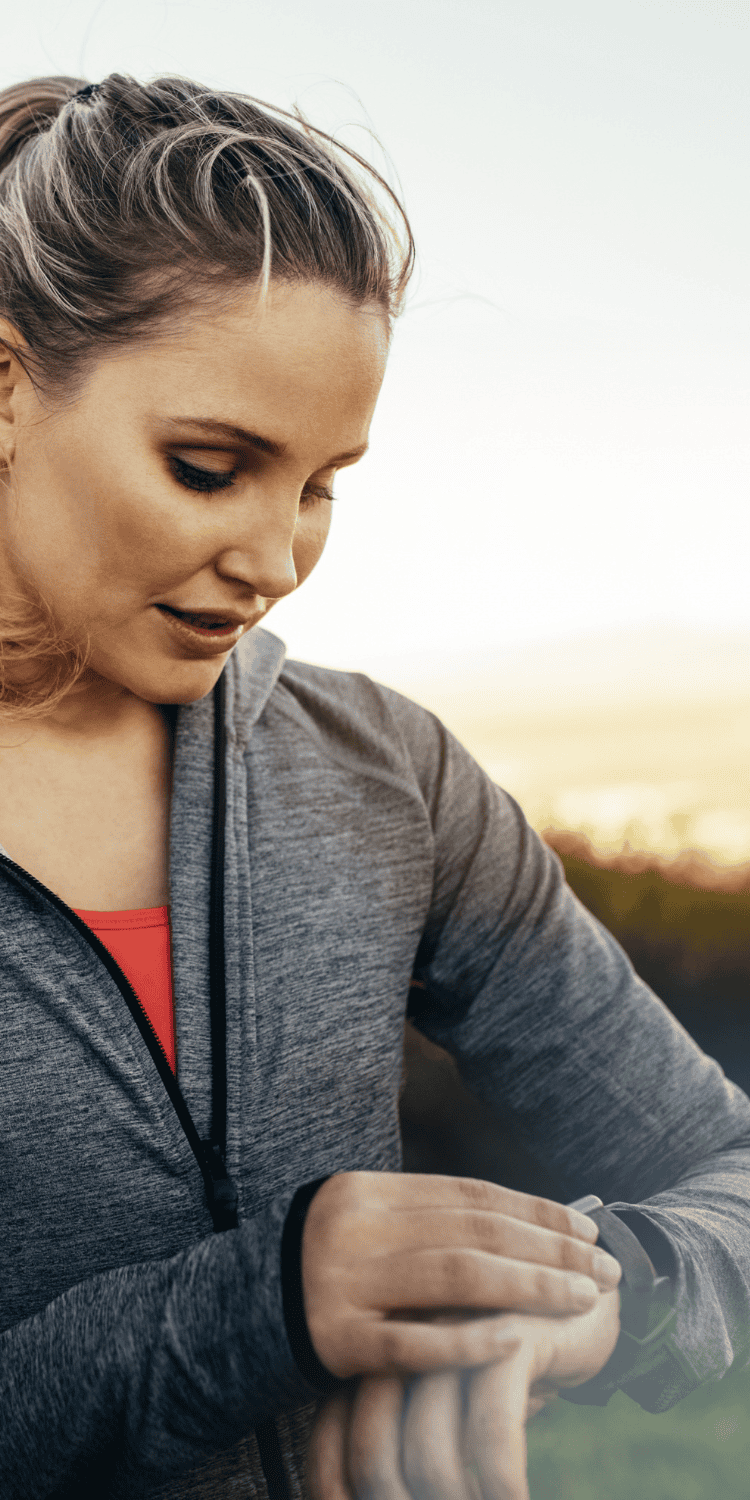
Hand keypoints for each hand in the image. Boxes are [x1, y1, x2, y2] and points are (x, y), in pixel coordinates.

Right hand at [301, 1172, 620, 1377]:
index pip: (470, 1195)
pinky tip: (517, 1340)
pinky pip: (410, 1343)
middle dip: (549, 1250)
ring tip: (583, 1299)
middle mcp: (356, 1228)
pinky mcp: (333, 1340)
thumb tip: (523, 1221)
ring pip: (454, 1280)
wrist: (237, 1314)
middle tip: (605, 1268)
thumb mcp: (368, 1224)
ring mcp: (343, 1284)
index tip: (588, 1228)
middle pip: (473, 1233)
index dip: (534, 1211)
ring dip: (529, 1288)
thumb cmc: (326, 1267)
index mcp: (368, 1190)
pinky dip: (466, 1342)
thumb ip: (429, 1219)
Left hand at [307, 1290, 620, 1499]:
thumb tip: (386, 1486)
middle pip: (371, 1442)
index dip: (331, 1481)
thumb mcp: (452, 1380)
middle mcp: (404, 1328)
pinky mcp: (510, 1336)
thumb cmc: (507, 1349)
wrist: (588, 1284)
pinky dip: (500, 1482)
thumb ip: (413, 1418)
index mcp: (378, 1334)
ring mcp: (454, 1331)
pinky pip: (491, 1432)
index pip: (331, 1426)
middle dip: (387, 1499)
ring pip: (427, 1448)